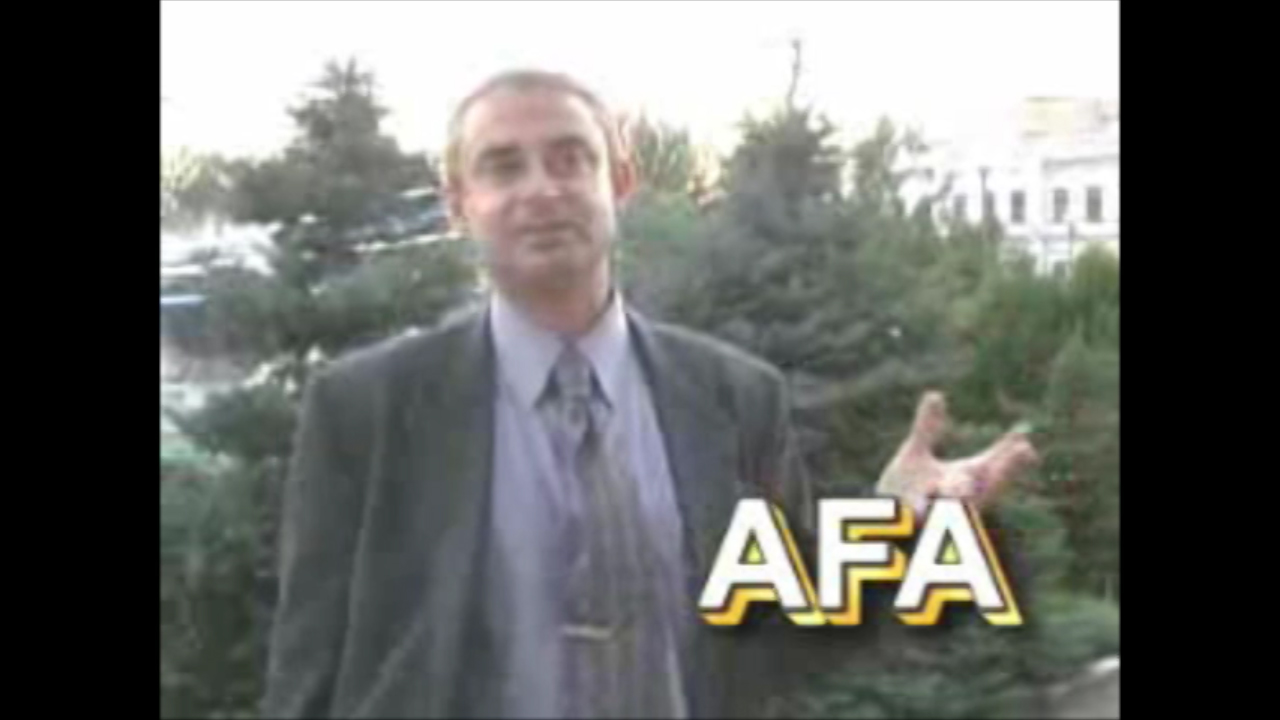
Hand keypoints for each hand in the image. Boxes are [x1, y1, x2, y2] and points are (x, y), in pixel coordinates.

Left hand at [876, 391, 1039, 514]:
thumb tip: (935, 395)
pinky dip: (929, 510)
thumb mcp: (916, 455)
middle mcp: (963, 498)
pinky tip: (923, 505)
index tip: (1024, 440)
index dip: (1011, 453)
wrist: (883, 524)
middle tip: (1024, 451)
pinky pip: (934, 521)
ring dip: (961, 490)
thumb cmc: (904, 492)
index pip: (995, 464)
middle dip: (1006, 470)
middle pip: (990, 484)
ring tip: (958, 479)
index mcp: (965, 479)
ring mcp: (948, 516)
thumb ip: (927, 429)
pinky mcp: (928, 529)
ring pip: (962, 504)